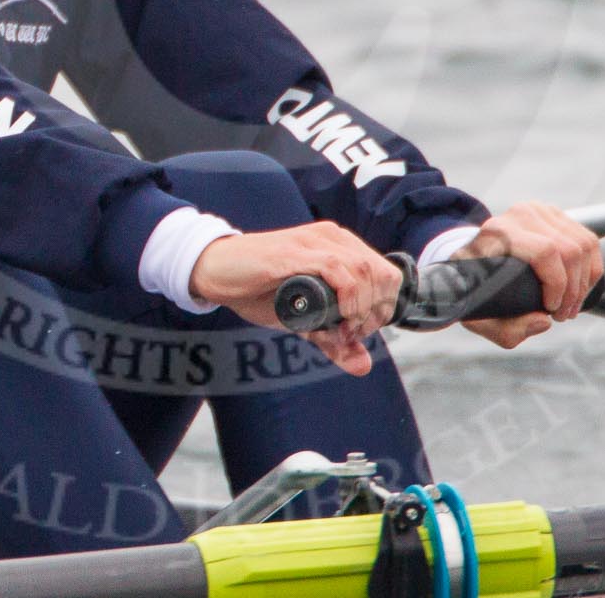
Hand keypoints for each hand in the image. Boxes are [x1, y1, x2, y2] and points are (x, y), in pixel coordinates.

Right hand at [189, 222, 404, 376]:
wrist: (217, 272)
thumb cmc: (257, 290)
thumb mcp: (304, 320)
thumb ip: (333, 340)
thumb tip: (364, 365)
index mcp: (339, 246)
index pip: (387, 274)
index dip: (384, 308)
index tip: (361, 332)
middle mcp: (332, 238)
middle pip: (382, 274)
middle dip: (375, 312)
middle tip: (350, 335)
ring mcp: (314, 242)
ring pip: (364, 271)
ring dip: (361, 309)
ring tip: (341, 331)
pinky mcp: (295, 252)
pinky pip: (336, 269)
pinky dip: (345, 297)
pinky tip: (336, 317)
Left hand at [454, 202, 602, 348]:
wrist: (472, 257)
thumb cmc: (475, 288)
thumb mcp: (481, 317)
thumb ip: (507, 330)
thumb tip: (544, 321)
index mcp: (498, 232)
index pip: (544, 251)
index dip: (557, 284)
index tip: (550, 310)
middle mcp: (521, 215)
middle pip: (569, 250)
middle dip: (573, 290)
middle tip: (562, 315)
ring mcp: (540, 211)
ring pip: (583, 245)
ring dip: (584, 282)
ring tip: (571, 306)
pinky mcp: (555, 215)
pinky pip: (588, 240)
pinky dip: (591, 269)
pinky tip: (579, 288)